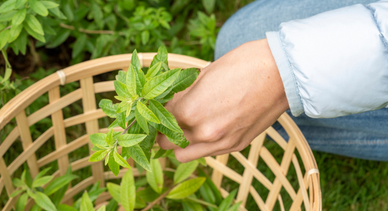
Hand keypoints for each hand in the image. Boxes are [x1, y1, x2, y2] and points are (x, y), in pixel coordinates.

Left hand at [157, 39, 288, 161]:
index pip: (157, 122)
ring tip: (187, 124)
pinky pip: (207, 152)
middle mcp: (202, 134)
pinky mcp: (235, 147)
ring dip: (180, 142)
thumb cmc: (240, 65)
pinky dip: (201, 143)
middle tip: (168, 118)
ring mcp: (220, 144)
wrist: (281, 73)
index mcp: (189, 111)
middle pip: (166, 144)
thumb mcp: (201, 75)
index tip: (156, 108)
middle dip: (163, 131)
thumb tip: (165, 104)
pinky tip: (208, 125)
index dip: (155, 113)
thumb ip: (180, 95)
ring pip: (183, 155)